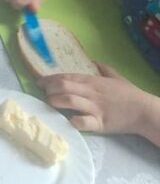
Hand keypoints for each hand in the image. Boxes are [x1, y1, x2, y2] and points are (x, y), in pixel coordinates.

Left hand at [40, 63, 158, 138]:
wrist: (143, 110)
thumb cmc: (129, 94)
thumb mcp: (115, 76)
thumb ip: (103, 68)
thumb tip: (92, 60)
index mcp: (92, 81)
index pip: (66, 77)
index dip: (50, 79)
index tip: (39, 82)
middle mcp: (90, 92)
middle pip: (63, 86)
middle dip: (49, 89)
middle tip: (44, 94)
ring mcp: (94, 107)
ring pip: (69, 100)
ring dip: (55, 101)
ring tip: (50, 104)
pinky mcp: (100, 123)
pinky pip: (83, 122)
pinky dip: (73, 121)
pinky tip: (67, 121)